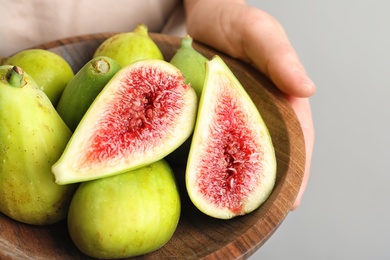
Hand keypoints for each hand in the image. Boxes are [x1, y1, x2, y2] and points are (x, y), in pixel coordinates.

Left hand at [184, 0, 315, 209]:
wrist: (201, 15)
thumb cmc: (234, 19)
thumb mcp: (259, 32)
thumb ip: (280, 57)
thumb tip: (307, 89)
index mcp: (281, 95)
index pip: (297, 137)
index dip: (298, 170)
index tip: (292, 200)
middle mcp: (259, 110)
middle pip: (270, 153)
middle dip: (267, 184)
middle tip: (258, 213)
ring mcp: (234, 113)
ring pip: (241, 152)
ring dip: (238, 178)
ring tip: (232, 204)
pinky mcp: (212, 112)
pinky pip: (213, 139)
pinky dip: (212, 159)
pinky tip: (205, 176)